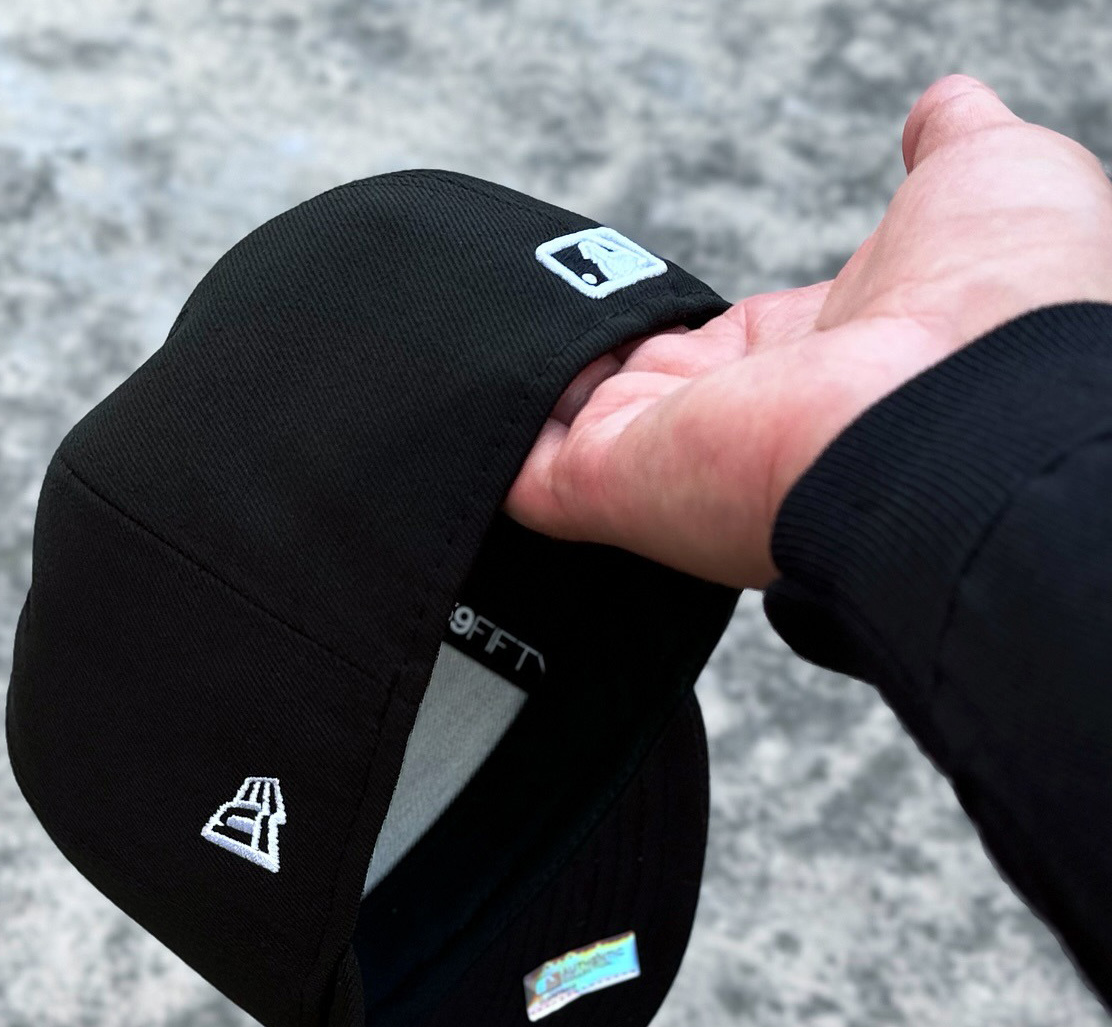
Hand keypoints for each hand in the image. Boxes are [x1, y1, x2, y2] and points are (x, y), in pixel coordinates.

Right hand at [505, 73, 1111, 588]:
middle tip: (532, 317)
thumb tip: (941, 109)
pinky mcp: (608, 487)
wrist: (974, 410)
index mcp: (809, 357)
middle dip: (586, 359)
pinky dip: (483, 441)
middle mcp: (732, 418)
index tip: (629, 298)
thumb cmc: (1000, 304)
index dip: (675, 319)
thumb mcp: (986, 182)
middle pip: (629, 390)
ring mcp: (666, 458)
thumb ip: (947, 149)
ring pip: (566, 428)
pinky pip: (519, 473)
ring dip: (523, 385)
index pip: (716, 345)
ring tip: (466, 334)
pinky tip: (454, 396)